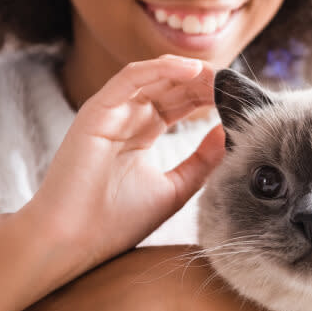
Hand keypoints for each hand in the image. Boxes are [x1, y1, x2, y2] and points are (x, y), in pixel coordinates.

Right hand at [22, 54, 224, 278]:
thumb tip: (229, 134)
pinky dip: (161, 69)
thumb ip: (202, 161)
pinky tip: (193, 70)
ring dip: (190, 72)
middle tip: (236, 83)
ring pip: (154, 76)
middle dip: (205, 81)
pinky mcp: (96, 111)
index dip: (210, 96)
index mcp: (141, 133)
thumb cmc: (116, 222)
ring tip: (220, 74)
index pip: (180, 102)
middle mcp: (126, 118)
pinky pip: (131, 78)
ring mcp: (110, 112)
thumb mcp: (175, 189)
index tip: (239, 99)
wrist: (72, 241)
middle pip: (172, 86)